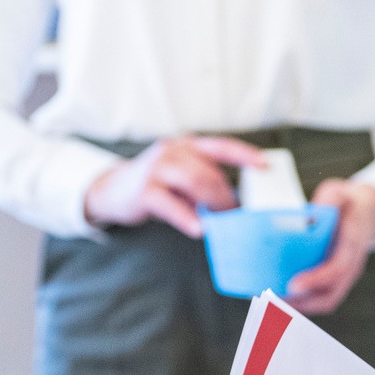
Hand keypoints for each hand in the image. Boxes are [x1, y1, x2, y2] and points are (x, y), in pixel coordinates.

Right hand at [83, 135, 265, 237]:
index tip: (264, 166)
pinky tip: (199, 229)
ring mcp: (156, 168)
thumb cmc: (155, 185)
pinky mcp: (144, 190)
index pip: (220, 146)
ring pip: (193, 181)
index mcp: (186, 145)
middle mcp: (172, 150)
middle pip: (208, 170)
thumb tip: (235, 204)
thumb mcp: (179, 176)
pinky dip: (187, 217)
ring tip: (222, 220)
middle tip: (236, 214)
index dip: (244, 154)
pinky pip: (170, 204)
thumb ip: (203, 183)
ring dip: (213, 203)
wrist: (110, 190)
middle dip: (226, 194)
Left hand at [284, 178, 374, 314]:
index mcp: (353, 244)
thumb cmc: (348, 204)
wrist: (367, 214)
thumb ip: (329, 199)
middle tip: (274, 299)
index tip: (294, 285)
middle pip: (330, 294)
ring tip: (272, 304)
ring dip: (300, 307)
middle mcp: (352, 265)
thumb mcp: (340, 193)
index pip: (338, 267)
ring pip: (325, 301)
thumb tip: (310, 212)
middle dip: (302, 303)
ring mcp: (346, 275)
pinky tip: (281, 301)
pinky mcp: (338, 280)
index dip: (317, 279)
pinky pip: (321, 298)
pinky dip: (302, 304)